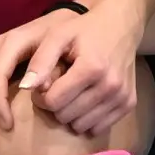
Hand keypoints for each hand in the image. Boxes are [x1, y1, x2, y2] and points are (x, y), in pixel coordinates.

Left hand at [0, 0, 142, 154]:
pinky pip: (98, 128)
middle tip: (56, 88)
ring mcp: (122, 97)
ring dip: (70, 114)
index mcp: (92, 68)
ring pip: (81, 126)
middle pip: (65, 116)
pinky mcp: (129, 104)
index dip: (40, 96)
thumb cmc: (83, 30)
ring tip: (71, 93)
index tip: (42, 85)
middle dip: (55, 106)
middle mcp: (110, 86)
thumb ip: (40, 61)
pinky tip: (85, 99)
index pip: (53, 101)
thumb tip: (26, 88)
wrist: (121, 25)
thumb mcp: (58, 36)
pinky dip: (87, 119)